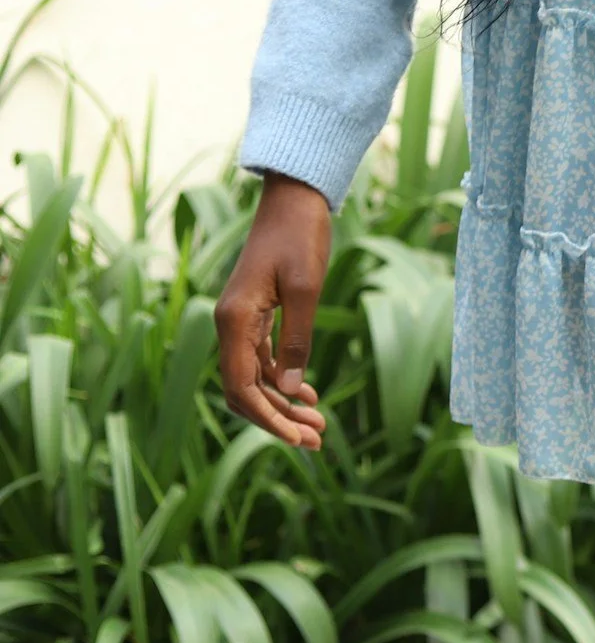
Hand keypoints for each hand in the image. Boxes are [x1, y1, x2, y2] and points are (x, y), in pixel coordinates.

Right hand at [214, 174, 332, 448]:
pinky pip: (261, 360)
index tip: (298, 439)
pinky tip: (307, 395)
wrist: (294, 201)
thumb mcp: (307, 289)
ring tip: (318, 425)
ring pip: (253, 378)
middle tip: (316, 441)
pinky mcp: (254, 316)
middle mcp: (229, 325)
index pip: (241, 387)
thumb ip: (296, 341)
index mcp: (233, 320)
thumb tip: (288, 391)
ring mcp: (239, 321)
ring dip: (282, 404)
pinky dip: (281, 381)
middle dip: (276, 419)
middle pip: (243, 390)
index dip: (268, 418)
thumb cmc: (300, 238)